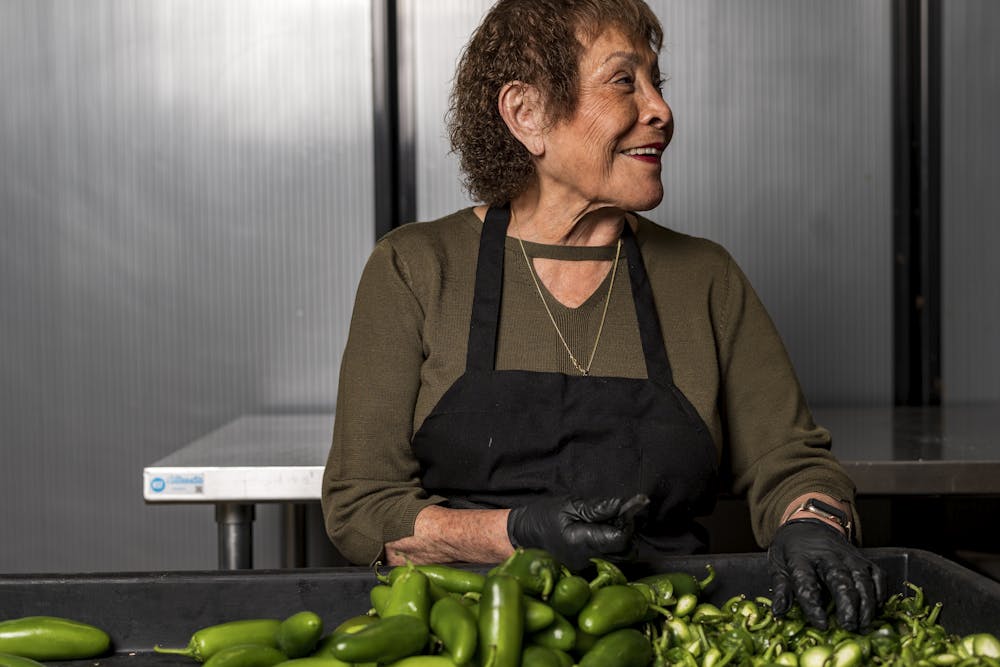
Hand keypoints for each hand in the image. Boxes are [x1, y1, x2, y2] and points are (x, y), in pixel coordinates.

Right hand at [506, 496, 638, 570]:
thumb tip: (626, 505)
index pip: (620, 539)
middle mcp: (587, 561)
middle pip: (626, 553)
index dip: (626, 523)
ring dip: (619, 541)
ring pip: (619, 558)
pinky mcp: (585, 572)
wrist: (520, 537)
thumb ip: (599, 508)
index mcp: (582, 542)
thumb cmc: (542, 518)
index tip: (624, 510)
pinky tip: (598, 536)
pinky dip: (609, 548)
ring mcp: (586, 569)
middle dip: (627, 534)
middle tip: (616, 518)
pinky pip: (607, 561)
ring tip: (605, 526)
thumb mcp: (569, 505)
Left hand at [768, 518, 886, 630]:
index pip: (806, 581)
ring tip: (863, 625)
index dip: (814, 604)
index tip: (821, 625)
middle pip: (839, 579)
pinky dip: (879, 594)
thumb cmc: (793, 549)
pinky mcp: (863, 558)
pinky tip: (875, 611)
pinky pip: (877, 575)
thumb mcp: (778, 563)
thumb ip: (780, 588)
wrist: (811, 523)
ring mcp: (848, 555)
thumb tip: (778, 612)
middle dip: (847, 604)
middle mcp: (826, 554)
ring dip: (866, 604)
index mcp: (800, 556)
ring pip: (861, 579)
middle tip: (849, 626)